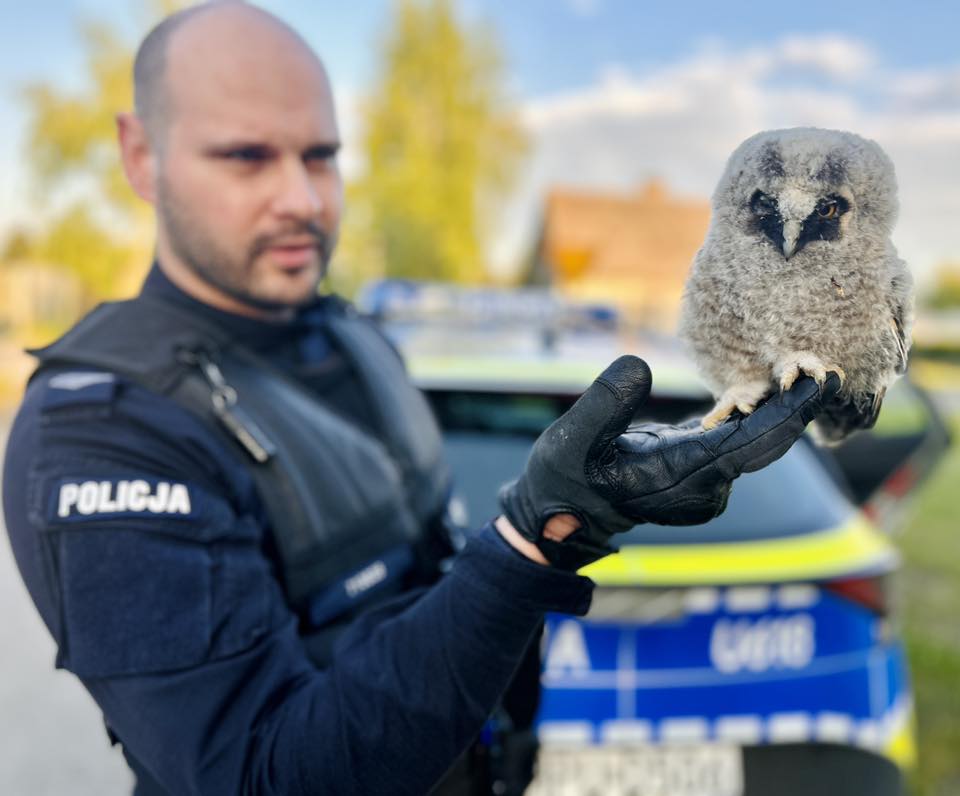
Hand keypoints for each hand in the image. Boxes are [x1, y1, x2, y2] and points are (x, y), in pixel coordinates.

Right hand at [499, 356, 840, 570]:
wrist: (561, 518)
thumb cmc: (563, 482)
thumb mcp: (570, 440)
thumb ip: (605, 403)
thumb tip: (640, 364)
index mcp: (680, 476)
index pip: (750, 445)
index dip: (788, 415)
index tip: (819, 382)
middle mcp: (704, 485)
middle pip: (764, 443)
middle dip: (796, 406)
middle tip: (821, 363)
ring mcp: (704, 481)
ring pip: (756, 440)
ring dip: (779, 407)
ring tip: (802, 365)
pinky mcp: (698, 466)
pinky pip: (739, 439)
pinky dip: (757, 413)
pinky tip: (772, 384)